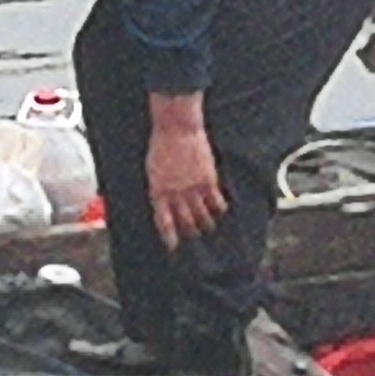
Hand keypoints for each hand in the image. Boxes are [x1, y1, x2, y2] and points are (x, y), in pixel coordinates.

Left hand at [146, 95, 228, 252]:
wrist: (176, 128)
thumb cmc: (161, 145)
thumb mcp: (152, 169)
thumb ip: (159, 187)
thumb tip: (162, 200)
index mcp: (157, 191)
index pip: (163, 221)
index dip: (168, 236)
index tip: (172, 246)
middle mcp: (175, 194)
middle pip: (185, 221)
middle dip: (190, 231)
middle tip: (194, 236)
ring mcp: (193, 188)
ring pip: (203, 216)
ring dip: (206, 224)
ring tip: (208, 227)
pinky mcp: (208, 180)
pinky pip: (217, 202)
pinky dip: (220, 209)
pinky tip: (222, 211)